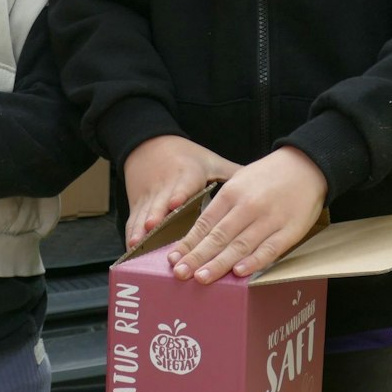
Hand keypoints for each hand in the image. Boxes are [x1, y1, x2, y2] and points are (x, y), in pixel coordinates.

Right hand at [121, 135, 238, 247]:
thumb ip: (233, 173)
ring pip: (143, 212)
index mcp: (186, 174)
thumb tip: (260, 183)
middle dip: (157, 217)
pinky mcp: (137, 203)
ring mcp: (149, 195)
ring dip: (141, 228)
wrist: (149, 145)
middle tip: (154, 228)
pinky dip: (132, 232)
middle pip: (160, 203)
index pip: (183, 184)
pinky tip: (131, 247)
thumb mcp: (210, 161)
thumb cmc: (186, 156)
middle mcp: (165, 185)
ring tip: (138, 243)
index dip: (179, 193)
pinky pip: (133, 219)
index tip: (177, 203)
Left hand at [169, 146, 327, 283]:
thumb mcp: (239, 180)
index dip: (189, 243)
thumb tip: (200, 233)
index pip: (205, 223)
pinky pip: (270, 249)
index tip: (174, 259)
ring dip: (219, 264)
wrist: (306, 166)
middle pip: (219, 236)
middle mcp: (248, 207)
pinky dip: (254, 261)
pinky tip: (239, 272)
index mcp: (232, 193)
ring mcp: (269, 220)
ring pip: (241, 245)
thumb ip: (222, 205)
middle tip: (181, 273)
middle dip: (198, 257)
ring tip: (201, 278)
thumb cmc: (268, 176)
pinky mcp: (290, 231)